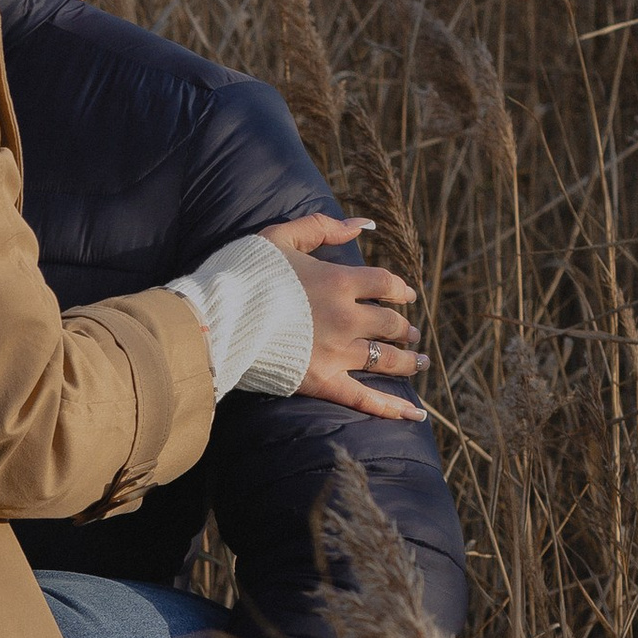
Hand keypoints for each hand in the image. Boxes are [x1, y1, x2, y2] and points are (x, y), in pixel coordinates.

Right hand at [263, 212, 426, 420]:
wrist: (219, 316)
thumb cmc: (245, 273)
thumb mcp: (282, 236)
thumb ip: (323, 226)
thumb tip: (363, 224)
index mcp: (340, 281)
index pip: (385, 284)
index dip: (400, 289)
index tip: (407, 296)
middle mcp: (347, 318)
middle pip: (390, 324)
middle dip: (404, 328)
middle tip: (411, 333)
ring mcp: (337, 352)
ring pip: (386, 359)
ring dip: (407, 361)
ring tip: (418, 362)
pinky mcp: (323, 381)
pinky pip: (365, 398)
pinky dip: (393, 407)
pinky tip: (415, 413)